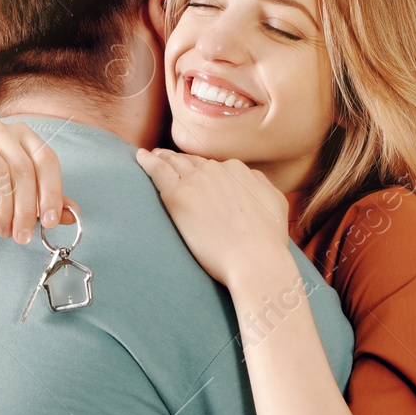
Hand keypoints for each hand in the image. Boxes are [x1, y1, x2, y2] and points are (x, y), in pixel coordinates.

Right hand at [0, 121, 76, 241]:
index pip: (46, 160)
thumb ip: (47, 201)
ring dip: (5, 211)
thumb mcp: (22, 196)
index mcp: (23, 135)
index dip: (52, 193)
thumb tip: (73, 215)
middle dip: (27, 209)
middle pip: (23, 169)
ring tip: (5, 232)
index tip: (51, 222)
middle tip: (24, 236)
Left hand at [135, 148, 292, 287]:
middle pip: (193, 162)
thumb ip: (260, 185)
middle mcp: (217, 170)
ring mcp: (197, 181)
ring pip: (174, 163)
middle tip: (165, 157)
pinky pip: (158, 171)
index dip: (202, 169)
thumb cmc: (267, 240)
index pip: (215, 167)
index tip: (194, 172)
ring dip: (162, 157)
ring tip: (151, 156)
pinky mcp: (179, 196)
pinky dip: (147, 162)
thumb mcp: (275, 202)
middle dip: (180, 160)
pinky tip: (140, 157)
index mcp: (239, 171)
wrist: (255, 258)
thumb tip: (250, 178)